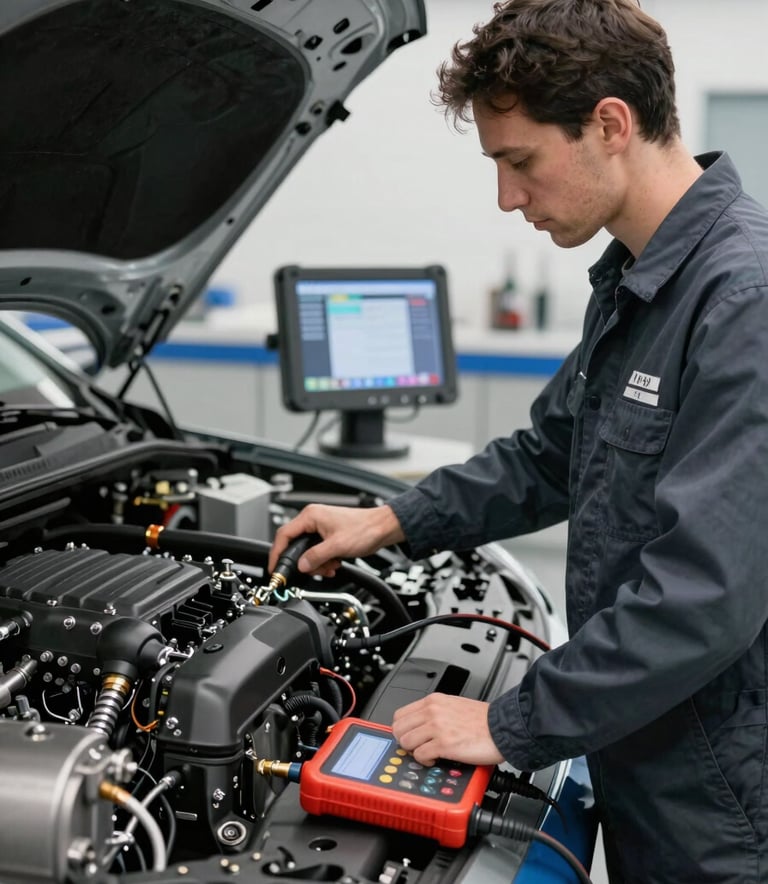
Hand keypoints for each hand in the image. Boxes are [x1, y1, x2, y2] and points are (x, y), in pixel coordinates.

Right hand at [268, 503, 404, 577]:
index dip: (277, 553)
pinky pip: (318, 551)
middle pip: (296, 546)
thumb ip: (315, 557)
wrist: (383, 528)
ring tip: (330, 566)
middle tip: (314, 570)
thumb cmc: (365, 529)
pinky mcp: (328, 535)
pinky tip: (334, 563)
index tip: (275, 568)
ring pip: (308, 551)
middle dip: (305, 562)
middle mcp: (313, 519)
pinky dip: (324, 561)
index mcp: (310, 516)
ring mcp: (320, 527)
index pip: (284, 535)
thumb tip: (301, 565)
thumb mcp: (337, 546)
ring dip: (317, 563)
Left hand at [392, 693, 504, 766]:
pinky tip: (436, 759)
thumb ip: (434, 713)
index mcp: (433, 701)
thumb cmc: (483, 720)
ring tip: (428, 753)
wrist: (502, 728)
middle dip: (405, 742)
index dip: (402, 729)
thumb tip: (419, 726)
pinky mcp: (444, 744)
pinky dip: (425, 761)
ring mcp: (437, 727)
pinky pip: (420, 755)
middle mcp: (432, 711)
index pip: (400, 715)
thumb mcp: (453, 706)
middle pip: (398, 729)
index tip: (409, 737)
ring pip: (406, 742)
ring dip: (415, 752)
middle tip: (416, 747)